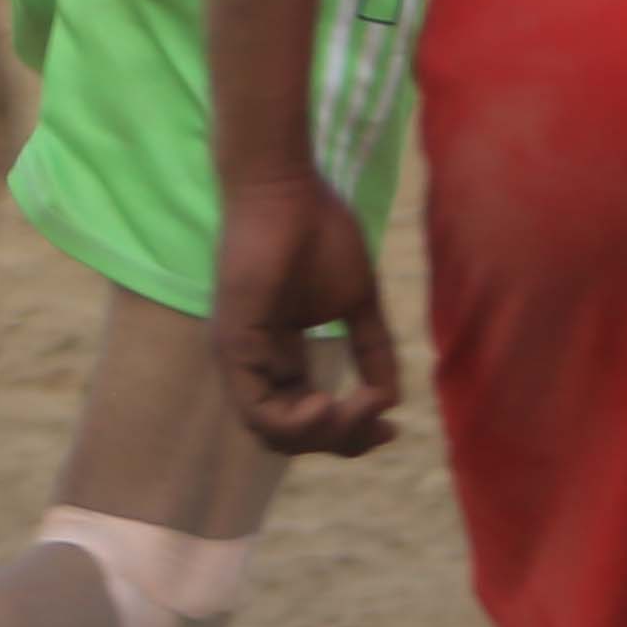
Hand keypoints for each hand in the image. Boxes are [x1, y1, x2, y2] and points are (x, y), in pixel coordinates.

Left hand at [210, 172, 401, 455]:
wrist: (288, 187)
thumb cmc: (318, 229)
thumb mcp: (358, 301)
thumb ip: (372, 349)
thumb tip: (391, 397)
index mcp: (279, 355)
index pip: (309, 418)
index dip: (351, 433)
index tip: (393, 427)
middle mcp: (255, 365)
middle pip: (293, 435)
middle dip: (342, 438)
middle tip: (379, 418)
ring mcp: (240, 359)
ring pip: (273, 434)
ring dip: (322, 434)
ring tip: (354, 408)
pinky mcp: (233, 347)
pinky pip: (257, 412)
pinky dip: (296, 423)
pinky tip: (329, 404)